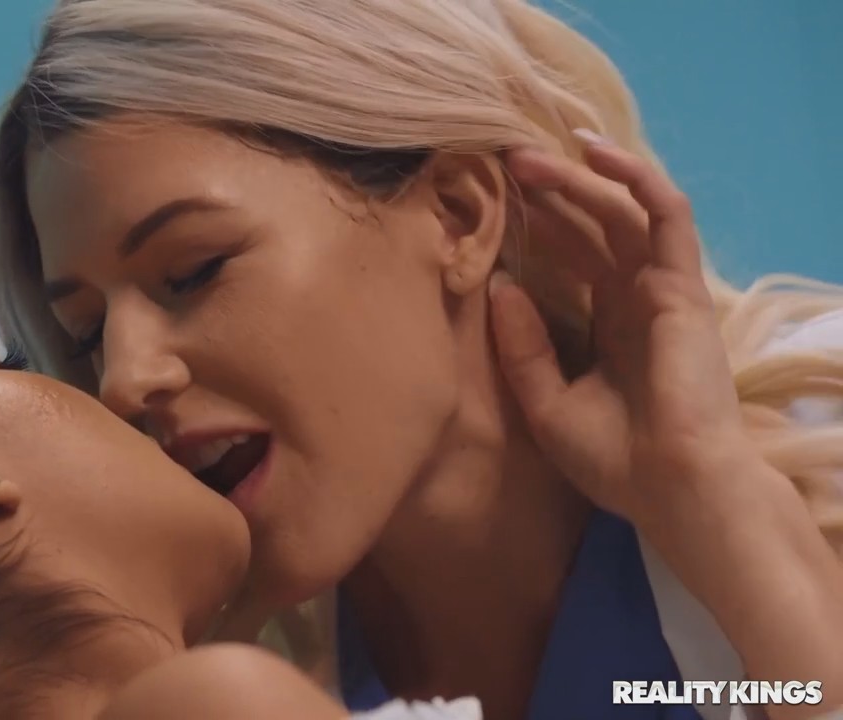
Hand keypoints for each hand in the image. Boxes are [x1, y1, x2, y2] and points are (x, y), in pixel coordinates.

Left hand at [490, 130, 750, 523]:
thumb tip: (498, 286)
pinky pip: (665, 215)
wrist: (671, 488)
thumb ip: (522, 346)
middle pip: (588, 228)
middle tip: (499, 163)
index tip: (491, 200)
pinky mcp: (683, 285)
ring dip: (577, 179)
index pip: (570, 259)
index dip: (537, 226)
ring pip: (618, 213)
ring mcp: (660, 289)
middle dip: (548, 194)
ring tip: (526, 156)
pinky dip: (636, 179)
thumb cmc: (613, 459)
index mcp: (607, 326)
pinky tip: (595, 153)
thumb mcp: (545, 403)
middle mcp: (633, 299)